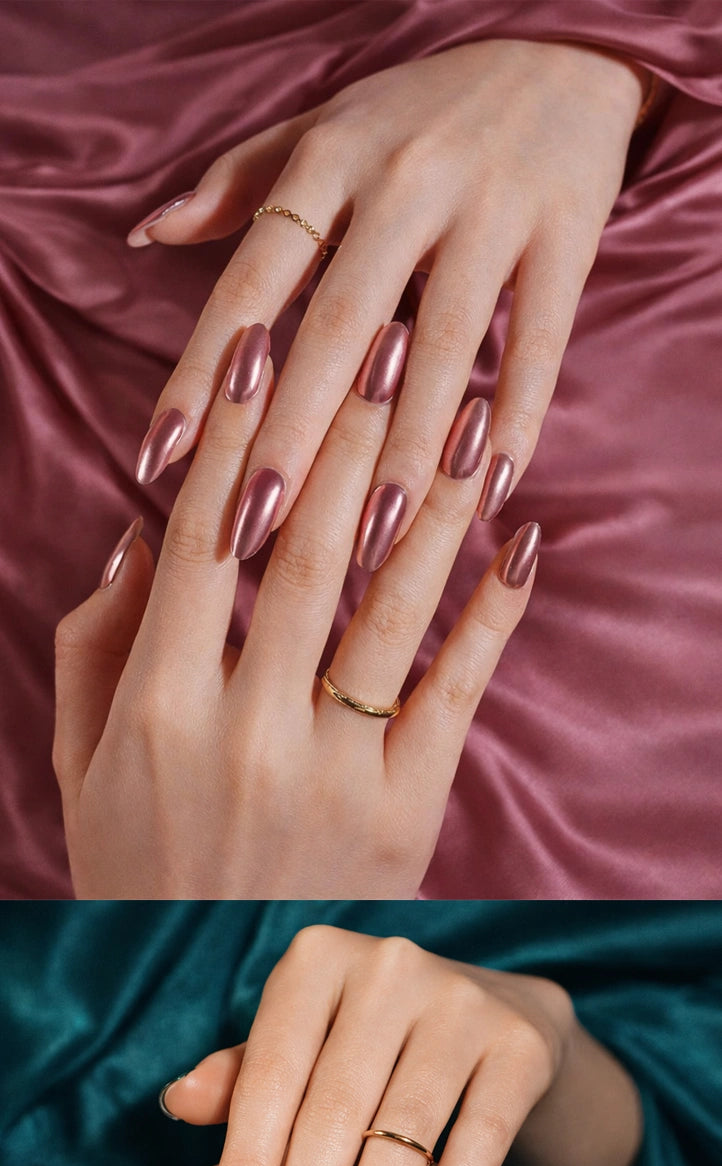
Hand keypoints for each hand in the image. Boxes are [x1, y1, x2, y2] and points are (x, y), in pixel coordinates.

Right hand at [53, 326, 536, 897]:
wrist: (218, 990)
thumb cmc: (141, 867)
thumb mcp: (80, 767)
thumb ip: (96, 646)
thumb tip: (145, 532)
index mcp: (159, 707)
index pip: (202, 539)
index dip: (231, 436)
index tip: (260, 344)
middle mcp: (249, 730)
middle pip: (308, 550)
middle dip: (350, 432)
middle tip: (388, 337)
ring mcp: (337, 770)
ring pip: (390, 605)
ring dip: (434, 497)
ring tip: (466, 408)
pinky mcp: (407, 810)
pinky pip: (456, 692)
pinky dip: (494, 615)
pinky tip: (523, 543)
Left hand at [126, 38, 645, 556]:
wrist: (562, 50)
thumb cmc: (419, 113)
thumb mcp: (324, 129)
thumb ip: (240, 183)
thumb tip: (148, 234)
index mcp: (329, 162)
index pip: (251, 282)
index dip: (203, 373)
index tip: (160, 459)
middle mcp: (403, 182)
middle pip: (337, 328)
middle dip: (291, 437)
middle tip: (252, 529)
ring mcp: (491, 207)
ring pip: (444, 349)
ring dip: (406, 454)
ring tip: (369, 544)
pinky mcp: (567, 232)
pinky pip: (539, 341)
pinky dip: (518, 418)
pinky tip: (492, 490)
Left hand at [160, 926, 631, 1165]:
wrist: (497, 1017)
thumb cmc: (367, 1047)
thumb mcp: (302, 1050)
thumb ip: (242, 1078)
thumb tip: (177, 1100)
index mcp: (317, 959)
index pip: (269, 1077)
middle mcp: (389, 965)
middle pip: (334, 1110)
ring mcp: (462, 999)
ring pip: (403, 1133)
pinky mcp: (523, 1042)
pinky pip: (478, 1139)